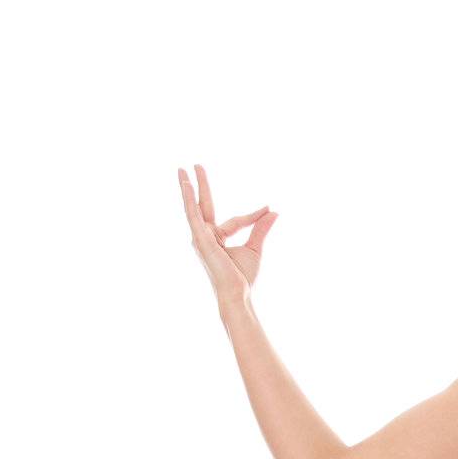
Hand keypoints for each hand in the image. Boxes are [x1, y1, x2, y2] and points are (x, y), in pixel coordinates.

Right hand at [178, 162, 277, 305]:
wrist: (238, 293)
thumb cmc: (243, 277)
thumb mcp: (254, 248)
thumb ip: (260, 228)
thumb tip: (274, 212)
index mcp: (216, 239)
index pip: (235, 221)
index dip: (252, 216)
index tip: (267, 210)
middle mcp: (205, 237)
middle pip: (203, 206)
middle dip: (200, 186)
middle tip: (196, 165)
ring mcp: (200, 238)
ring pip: (193, 208)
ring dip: (187, 188)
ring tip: (183, 170)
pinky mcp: (199, 239)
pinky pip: (192, 215)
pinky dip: (188, 200)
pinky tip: (186, 186)